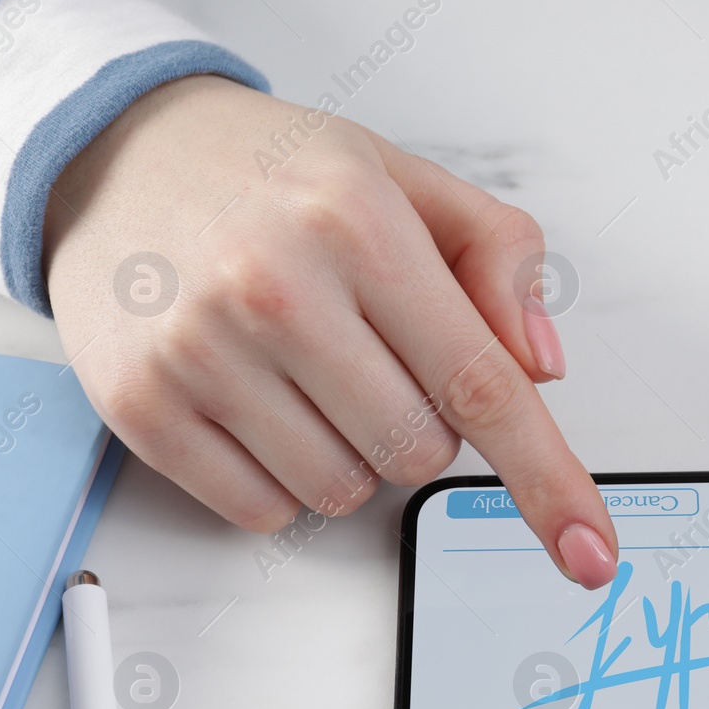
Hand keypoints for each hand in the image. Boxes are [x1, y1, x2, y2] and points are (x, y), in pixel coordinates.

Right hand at [44, 75, 616, 588]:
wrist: (118, 156)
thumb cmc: (276, 176)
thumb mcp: (405, 180)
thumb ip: (498, 259)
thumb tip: (542, 368)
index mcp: (360, 226)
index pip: (483, 384)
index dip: (548, 480)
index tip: (590, 552)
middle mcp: (276, 289)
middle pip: (421, 452)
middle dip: (422, 421)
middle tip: (373, 350)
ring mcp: (200, 354)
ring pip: (346, 492)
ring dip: (352, 452)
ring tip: (307, 367)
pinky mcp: (142, 407)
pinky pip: (264, 511)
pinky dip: (282, 475)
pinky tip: (257, 398)